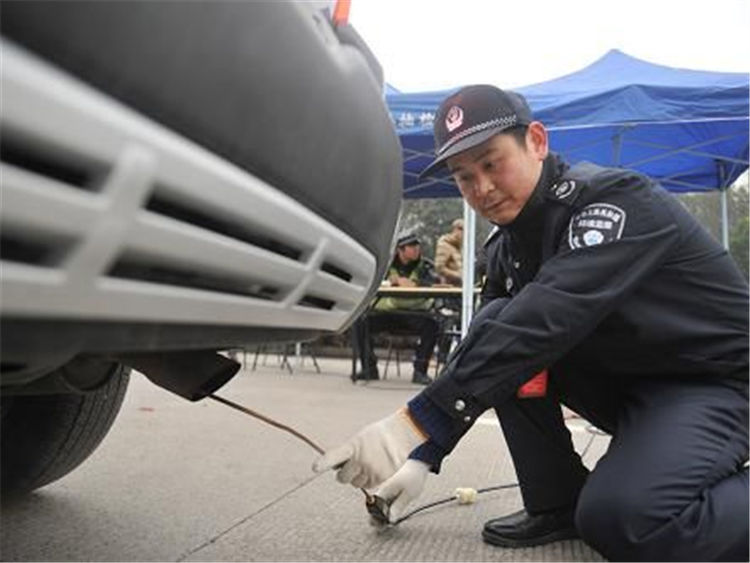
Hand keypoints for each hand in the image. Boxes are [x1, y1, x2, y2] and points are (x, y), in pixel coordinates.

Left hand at [312, 408, 426, 488]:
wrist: (401, 433)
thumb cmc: (379, 434)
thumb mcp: (359, 439)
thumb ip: (349, 452)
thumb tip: (338, 466)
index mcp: (353, 447)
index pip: (334, 456)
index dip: (323, 463)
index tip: (315, 468)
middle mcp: (360, 459)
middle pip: (343, 478)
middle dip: (344, 475)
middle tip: (349, 468)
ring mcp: (371, 469)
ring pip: (356, 484)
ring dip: (358, 478)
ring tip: (367, 465)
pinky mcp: (381, 477)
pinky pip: (369, 486)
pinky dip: (370, 480)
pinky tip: (375, 469)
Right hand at [373, 459, 429, 523]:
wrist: (418, 465)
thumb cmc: (414, 478)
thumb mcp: (408, 495)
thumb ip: (398, 507)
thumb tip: (390, 519)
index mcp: (385, 490)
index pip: (374, 506)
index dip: (375, 517)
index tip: (381, 525)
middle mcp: (383, 491)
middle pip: (374, 507)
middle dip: (376, 517)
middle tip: (383, 527)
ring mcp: (387, 491)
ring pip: (380, 506)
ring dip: (382, 515)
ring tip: (387, 524)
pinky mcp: (392, 492)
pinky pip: (386, 503)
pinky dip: (387, 510)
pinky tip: (391, 516)